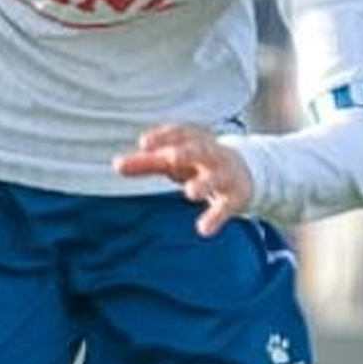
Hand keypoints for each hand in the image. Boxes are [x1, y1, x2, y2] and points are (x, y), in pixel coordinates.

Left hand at [112, 123, 253, 236]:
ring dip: (204, 183)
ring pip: (215, 177)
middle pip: (200, 150)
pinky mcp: (234, 197)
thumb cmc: (198, 164)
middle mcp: (211, 155)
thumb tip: (116, 164)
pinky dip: (215, 217)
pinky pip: (225, 207)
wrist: (246, 173)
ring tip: (190, 192)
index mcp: (194, 142)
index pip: (180, 134)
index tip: (144, 142)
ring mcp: (224, 176)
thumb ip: (146, 163)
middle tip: (170, 156)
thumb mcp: (174, 161)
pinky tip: (203, 230)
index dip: (164, 136)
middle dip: (186, 152)